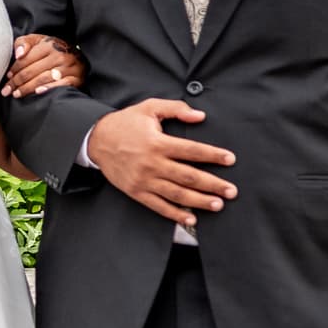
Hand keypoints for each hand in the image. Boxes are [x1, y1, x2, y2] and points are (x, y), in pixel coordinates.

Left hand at [1, 33, 85, 97]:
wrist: (77, 56)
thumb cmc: (52, 49)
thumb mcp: (38, 41)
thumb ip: (24, 43)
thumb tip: (18, 55)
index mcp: (48, 45)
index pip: (26, 59)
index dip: (14, 69)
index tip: (7, 78)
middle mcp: (60, 55)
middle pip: (32, 71)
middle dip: (17, 82)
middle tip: (6, 91)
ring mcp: (70, 67)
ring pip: (43, 79)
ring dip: (28, 88)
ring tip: (17, 94)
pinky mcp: (77, 78)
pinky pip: (61, 85)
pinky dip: (49, 89)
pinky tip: (37, 93)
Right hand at [87, 100, 236, 227]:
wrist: (96, 140)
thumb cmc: (126, 123)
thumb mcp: (150, 108)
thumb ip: (176, 108)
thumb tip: (200, 116)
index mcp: (158, 143)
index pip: (192, 150)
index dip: (213, 155)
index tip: (230, 159)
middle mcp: (152, 164)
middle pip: (189, 177)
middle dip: (213, 185)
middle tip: (231, 191)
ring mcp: (144, 180)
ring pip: (177, 194)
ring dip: (199, 201)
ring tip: (218, 204)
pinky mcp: (136, 192)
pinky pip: (158, 206)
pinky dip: (175, 214)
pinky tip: (191, 219)